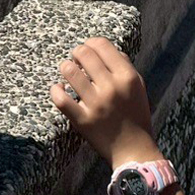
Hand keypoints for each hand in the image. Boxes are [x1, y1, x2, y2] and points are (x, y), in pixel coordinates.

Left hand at [49, 39, 157, 167]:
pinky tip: (59, 89)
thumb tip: (102, 48)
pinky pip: (60, 98)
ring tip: (69, 73)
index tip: (88, 50)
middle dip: (77, 54)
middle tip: (77, 61)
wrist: (134, 150)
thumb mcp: (138, 86)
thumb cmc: (135, 115)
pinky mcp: (82, 120)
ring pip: (69, 71)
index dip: (90, 44)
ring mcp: (96, 104)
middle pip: (83, 53)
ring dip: (66, 68)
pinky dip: (56, 90)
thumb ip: (123, 65)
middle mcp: (112, 87)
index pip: (101, 44)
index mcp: (127, 77)